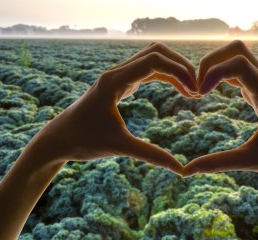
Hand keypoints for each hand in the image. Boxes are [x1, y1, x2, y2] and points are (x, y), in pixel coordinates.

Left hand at [26, 42, 197, 174]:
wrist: (59, 139)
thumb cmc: (83, 141)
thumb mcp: (119, 147)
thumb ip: (151, 155)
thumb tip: (180, 169)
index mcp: (114, 81)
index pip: (154, 60)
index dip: (180, 72)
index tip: (196, 92)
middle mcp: (117, 72)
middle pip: (157, 52)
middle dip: (181, 66)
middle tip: (198, 89)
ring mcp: (119, 76)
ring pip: (154, 59)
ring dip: (175, 70)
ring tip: (192, 91)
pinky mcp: (121, 83)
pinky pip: (149, 71)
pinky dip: (167, 77)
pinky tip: (179, 90)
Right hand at [183, 40, 257, 179]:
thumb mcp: (250, 161)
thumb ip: (218, 163)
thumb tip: (187, 171)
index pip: (239, 64)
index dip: (213, 72)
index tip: (199, 95)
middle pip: (237, 49)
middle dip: (211, 61)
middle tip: (197, 87)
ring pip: (238, 56)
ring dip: (215, 66)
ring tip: (200, 91)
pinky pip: (239, 71)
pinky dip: (220, 75)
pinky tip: (210, 93)